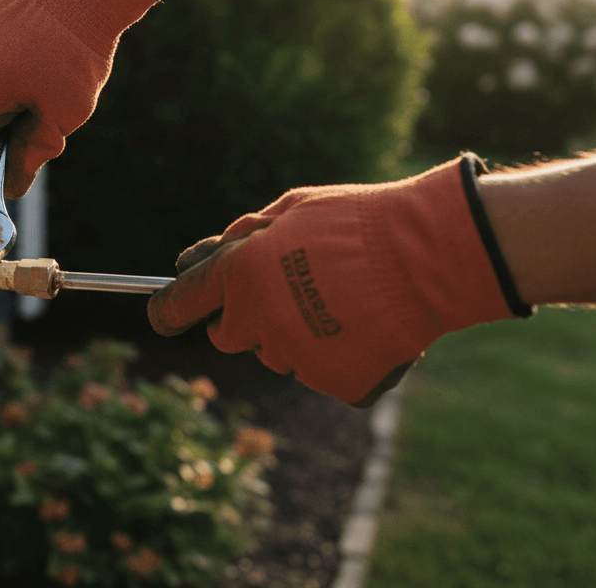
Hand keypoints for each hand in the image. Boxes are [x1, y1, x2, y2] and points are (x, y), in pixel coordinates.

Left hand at [147, 156, 531, 405]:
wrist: (430, 254)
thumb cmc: (358, 221)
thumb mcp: (290, 211)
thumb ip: (235, 239)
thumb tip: (187, 261)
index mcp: (240, 275)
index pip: (178, 303)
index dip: (168, 310)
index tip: (165, 314)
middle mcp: (259, 322)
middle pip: (228, 336)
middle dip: (246, 318)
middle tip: (287, 291)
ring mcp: (298, 358)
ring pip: (279, 355)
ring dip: (295, 334)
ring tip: (343, 299)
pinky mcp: (336, 384)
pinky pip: (323, 373)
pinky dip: (339, 355)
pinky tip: (367, 325)